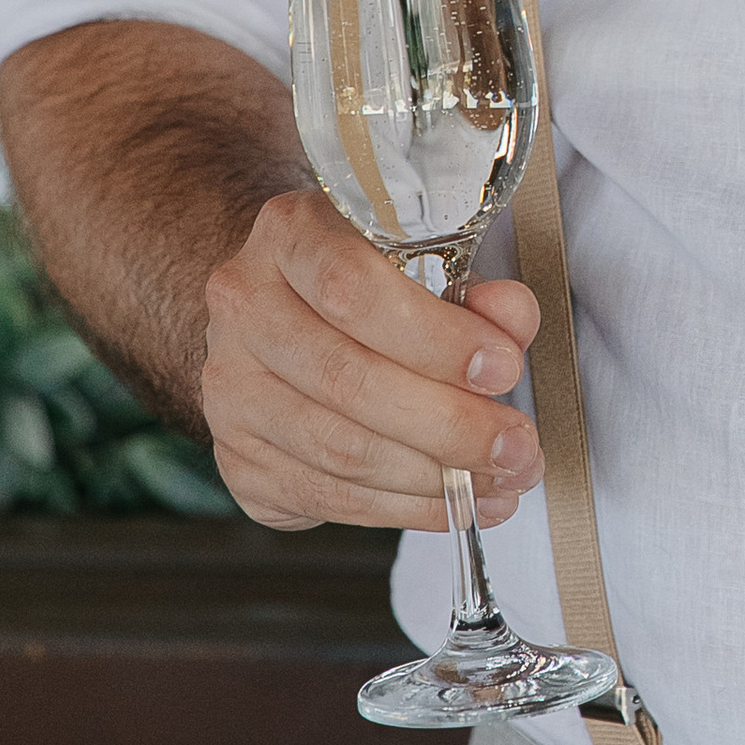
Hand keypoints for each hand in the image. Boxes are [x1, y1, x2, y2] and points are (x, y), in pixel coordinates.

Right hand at [200, 189, 544, 532]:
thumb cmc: (367, 282)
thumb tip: (509, 320)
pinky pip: (326, 496)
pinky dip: (401, 508)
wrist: (286, 313)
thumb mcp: (423, 260)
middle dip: (450, 424)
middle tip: (516, 446)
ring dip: (434, 478)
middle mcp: (244, 309)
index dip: (436, 338)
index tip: (502, 368)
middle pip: (348, 380)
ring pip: (338, 450)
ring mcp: (228, 390)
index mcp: (289, 236)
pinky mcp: (236, 459)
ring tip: (500, 482)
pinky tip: (453, 504)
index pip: (353, 290)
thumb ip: (474, 288)